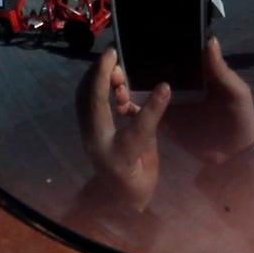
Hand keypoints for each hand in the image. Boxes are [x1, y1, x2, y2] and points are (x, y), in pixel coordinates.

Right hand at [75, 39, 253, 212]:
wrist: (234, 155)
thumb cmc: (239, 118)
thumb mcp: (235, 93)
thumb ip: (221, 70)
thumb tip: (210, 40)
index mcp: (196, 73)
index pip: (173, 55)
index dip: (156, 47)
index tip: (135, 39)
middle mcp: (179, 84)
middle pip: (152, 71)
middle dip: (133, 67)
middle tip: (116, 65)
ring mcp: (168, 103)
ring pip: (143, 90)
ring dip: (127, 86)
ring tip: (114, 85)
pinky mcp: (163, 121)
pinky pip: (144, 113)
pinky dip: (130, 109)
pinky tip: (119, 106)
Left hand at [76, 45, 166, 210]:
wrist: (126, 200)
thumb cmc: (135, 178)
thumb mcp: (144, 146)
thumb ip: (151, 115)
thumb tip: (164, 86)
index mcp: (97, 133)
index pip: (96, 96)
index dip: (104, 73)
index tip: (113, 52)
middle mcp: (92, 129)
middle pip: (88, 93)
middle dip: (100, 73)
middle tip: (116, 57)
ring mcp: (96, 131)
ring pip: (91, 98)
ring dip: (105, 83)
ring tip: (122, 76)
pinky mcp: (102, 133)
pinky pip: (100, 106)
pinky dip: (111, 95)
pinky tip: (125, 95)